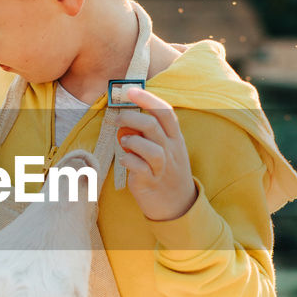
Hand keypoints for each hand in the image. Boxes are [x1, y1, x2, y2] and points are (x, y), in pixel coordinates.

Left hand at [114, 87, 196, 221]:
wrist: (179, 206)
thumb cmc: (168, 173)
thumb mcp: (168, 150)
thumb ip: (152, 135)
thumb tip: (128, 120)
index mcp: (176, 139)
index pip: (165, 112)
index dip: (148, 98)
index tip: (130, 90)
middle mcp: (171, 151)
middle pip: (153, 126)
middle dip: (132, 117)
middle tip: (117, 119)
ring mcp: (162, 168)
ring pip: (151, 148)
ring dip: (132, 140)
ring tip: (123, 142)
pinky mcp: (151, 183)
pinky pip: (140, 168)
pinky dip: (129, 161)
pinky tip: (124, 160)